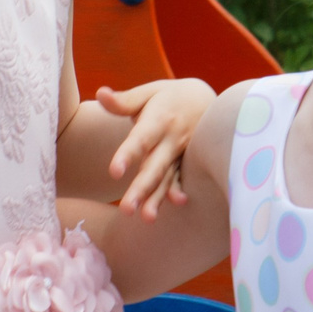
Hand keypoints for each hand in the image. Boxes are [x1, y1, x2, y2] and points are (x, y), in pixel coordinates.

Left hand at [96, 79, 212, 218]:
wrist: (212, 99)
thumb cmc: (171, 96)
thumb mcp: (149, 93)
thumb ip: (124, 101)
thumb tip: (100, 93)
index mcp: (159, 121)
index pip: (141, 140)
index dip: (128, 155)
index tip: (114, 172)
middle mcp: (172, 139)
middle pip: (154, 166)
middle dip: (141, 189)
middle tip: (126, 210)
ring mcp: (182, 153)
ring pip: (168, 178)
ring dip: (158, 198)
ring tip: (147, 218)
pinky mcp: (189, 163)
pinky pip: (182, 179)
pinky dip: (179, 190)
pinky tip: (178, 203)